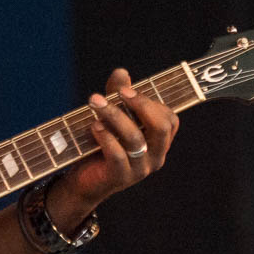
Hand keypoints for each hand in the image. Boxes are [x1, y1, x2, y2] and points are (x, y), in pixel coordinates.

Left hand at [54, 68, 179, 224]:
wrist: (84, 181)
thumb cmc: (102, 146)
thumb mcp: (112, 118)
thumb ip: (118, 96)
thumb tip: (122, 72)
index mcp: (158, 143)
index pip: (170, 120)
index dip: (150, 102)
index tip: (126, 91)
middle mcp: (155, 157)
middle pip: (160, 127)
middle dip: (140, 104)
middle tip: (118, 93)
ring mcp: (139, 170)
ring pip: (135, 138)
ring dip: (114, 116)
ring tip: (95, 102)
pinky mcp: (121, 178)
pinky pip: (117, 155)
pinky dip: (105, 137)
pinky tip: (93, 126)